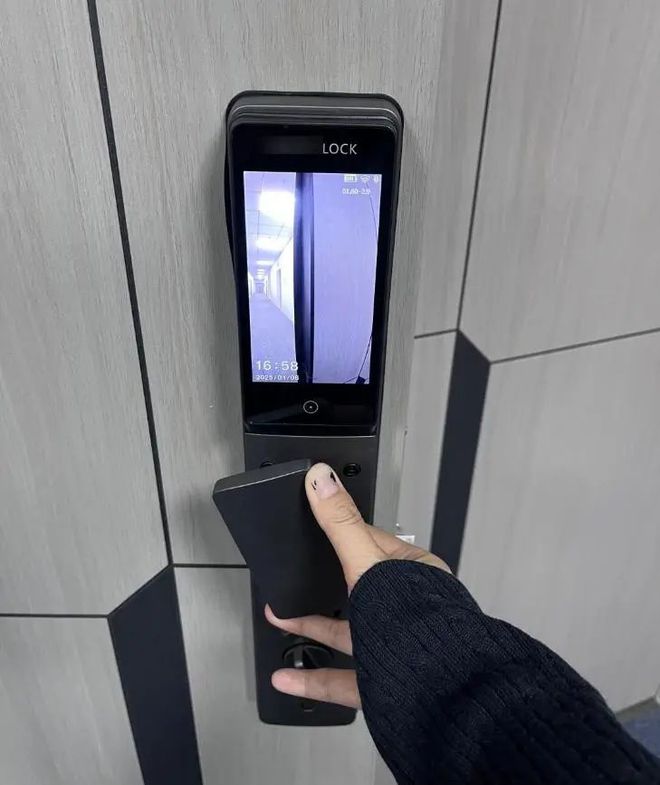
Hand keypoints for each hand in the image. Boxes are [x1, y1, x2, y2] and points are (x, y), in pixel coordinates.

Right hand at [266, 461, 449, 707]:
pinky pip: (341, 679)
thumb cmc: (420, 624)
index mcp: (414, 575)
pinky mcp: (382, 681)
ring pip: (346, 633)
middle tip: (294, 577)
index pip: (372, 546)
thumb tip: (322, 479)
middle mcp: (407, 611)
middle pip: (358, 590)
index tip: (317, 529)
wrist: (439, 692)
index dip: (342, 537)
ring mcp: (394, 646)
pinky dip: (311, 678)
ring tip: (279, 617)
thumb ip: (341, 523)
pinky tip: (288, 677)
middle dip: (320, 585)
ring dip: (310, 626)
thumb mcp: (368, 562)